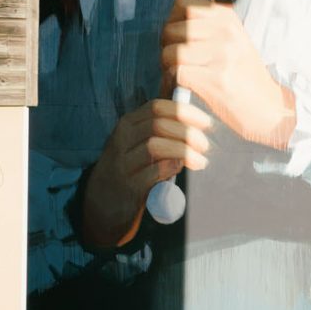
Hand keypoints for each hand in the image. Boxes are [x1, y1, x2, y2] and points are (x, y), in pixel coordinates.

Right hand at [78, 97, 211, 247]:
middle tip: (205, 146)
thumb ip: (163, 131)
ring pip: (154, 146)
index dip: (186, 112)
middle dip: (188, 133)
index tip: (207, 123)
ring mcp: (122, 163)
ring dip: (184, 151)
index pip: (157, 107)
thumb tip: (200, 123)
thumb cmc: (131, 168)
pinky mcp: (128, 186)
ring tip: (200, 161)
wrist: (103, 202)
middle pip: (159, 125)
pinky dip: (172, 167)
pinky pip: (153, 172)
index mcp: (128, 124)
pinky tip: (182, 169)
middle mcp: (121, 139)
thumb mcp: (139, 143)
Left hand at [161, 0, 294, 147]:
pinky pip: (176, 73)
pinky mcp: (216, 79)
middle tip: (179, 63)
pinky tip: (183, 88)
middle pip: (171, 29)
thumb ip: (206, 26)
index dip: (174, 21)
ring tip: (181, 76)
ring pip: (170, 52)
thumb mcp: (232, 41)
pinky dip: (172, 84)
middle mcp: (227, 32)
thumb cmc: (243, 77)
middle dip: (167, 47)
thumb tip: (171, 19)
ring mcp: (223, 55)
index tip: (182, 39)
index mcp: (229, 18)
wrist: (269, 109)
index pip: (183, 3)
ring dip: (168, 68)